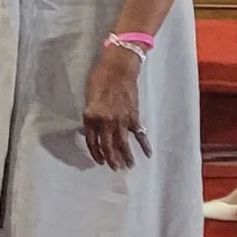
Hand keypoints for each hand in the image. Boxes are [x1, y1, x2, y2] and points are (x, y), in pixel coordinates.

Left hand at [82, 42, 150, 170]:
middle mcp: (104, 121)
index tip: (99, 161)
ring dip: (126, 157)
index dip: (96, 153)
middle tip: (115, 168)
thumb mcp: (88, 97)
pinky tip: (147, 154)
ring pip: (123, 144)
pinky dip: (144, 145)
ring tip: (129, 166)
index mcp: (90, 116)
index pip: (92, 141)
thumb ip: (91, 114)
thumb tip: (93, 128)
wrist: (118, 67)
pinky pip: (139, 135)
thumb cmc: (100, 78)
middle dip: (111, 160)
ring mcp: (120, 120)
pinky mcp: (134, 116)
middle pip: (108, 146)